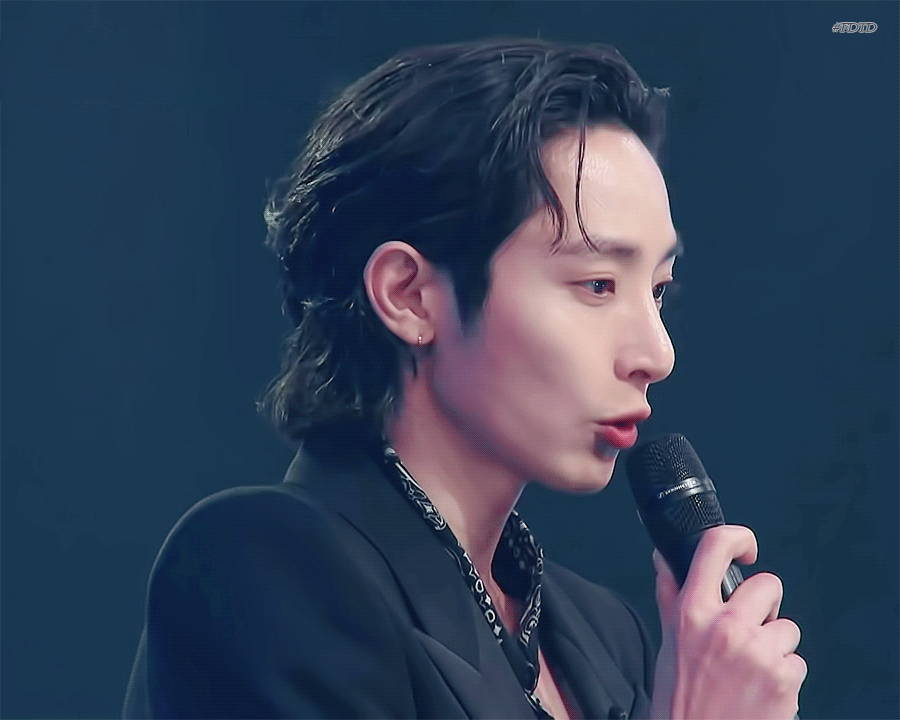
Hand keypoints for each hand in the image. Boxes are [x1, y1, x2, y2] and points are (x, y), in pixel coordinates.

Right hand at [649, 525, 806, 719]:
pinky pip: (797, 661)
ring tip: (750, 667)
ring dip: (775, 645)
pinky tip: (760, 688)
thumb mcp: (667, 640)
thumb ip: (671, 594)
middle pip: (768, 585)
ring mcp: (758, 652)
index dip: (738, 537)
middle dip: (764, 605)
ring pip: (788, 627)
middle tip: (748, 627)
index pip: (715, 547)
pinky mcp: (784, 679)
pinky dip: (784, 676)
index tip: (745, 547)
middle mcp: (726, 627)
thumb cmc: (679, 697)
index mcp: (692, 612)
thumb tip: (665, 559)